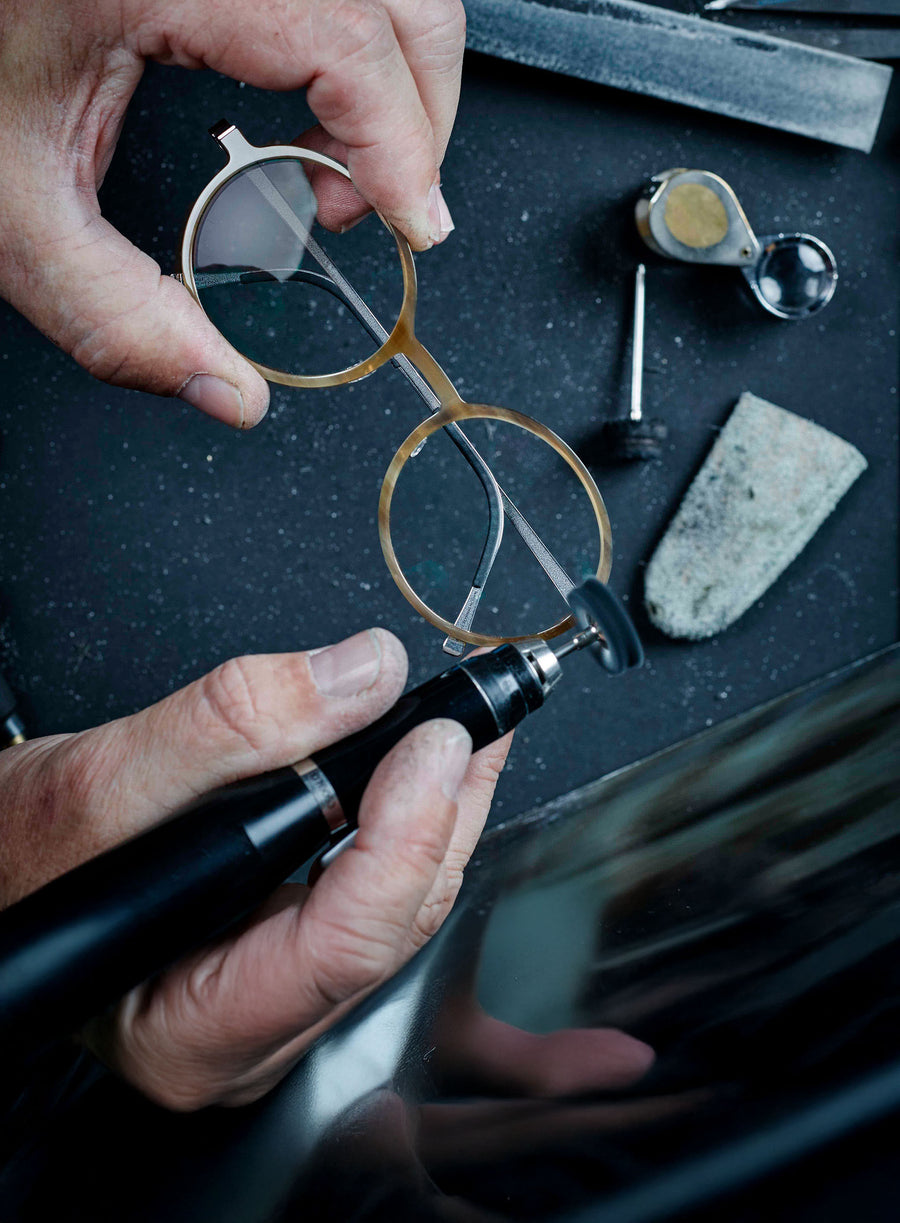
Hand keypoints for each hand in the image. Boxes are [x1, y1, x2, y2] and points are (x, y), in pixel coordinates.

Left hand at [0, 0, 462, 426]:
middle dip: (421, 122)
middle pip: (403, 3)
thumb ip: (109, 310)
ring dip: (400, 84)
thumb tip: (226, 392)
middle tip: (374, 210)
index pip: (347, 38)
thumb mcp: (13, 201)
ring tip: (342, 165)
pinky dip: (365, 47)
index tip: (411, 224)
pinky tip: (317, 99)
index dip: (401, 144)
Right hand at [0, 629, 510, 1108]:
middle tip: (479, 716)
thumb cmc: (25, 858)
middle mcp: (249, 1034)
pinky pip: (374, 896)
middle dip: (446, 811)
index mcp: (193, 1027)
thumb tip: (364, 674)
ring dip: (439, 813)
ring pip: (396, 912)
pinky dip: (406, 822)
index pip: (344, 942)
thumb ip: (232, 724)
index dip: (404, 836)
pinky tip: (421, 770)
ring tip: (464, 731)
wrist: (6, 866)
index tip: (434, 740)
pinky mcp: (289, 960)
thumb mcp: (102, 780)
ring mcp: (276, 1004)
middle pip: (393, 925)